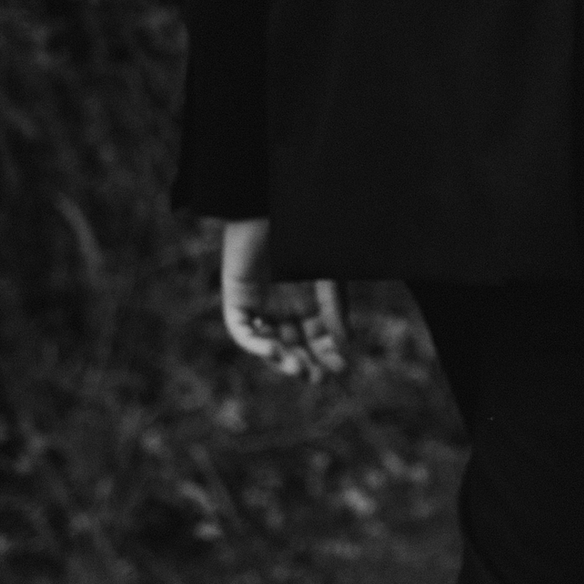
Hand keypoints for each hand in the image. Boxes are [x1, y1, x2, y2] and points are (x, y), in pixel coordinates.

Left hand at [218, 219, 344, 379]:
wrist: (270, 206)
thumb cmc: (304, 237)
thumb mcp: (327, 276)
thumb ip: (334, 308)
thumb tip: (345, 344)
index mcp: (310, 301)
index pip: (319, 339)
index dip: (328, 355)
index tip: (340, 369)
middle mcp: (285, 307)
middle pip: (295, 346)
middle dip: (308, 364)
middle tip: (318, 378)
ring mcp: (261, 305)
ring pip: (270, 344)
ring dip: (283, 360)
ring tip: (299, 368)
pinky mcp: (238, 298)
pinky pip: (243, 331)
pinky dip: (256, 345)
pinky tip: (273, 350)